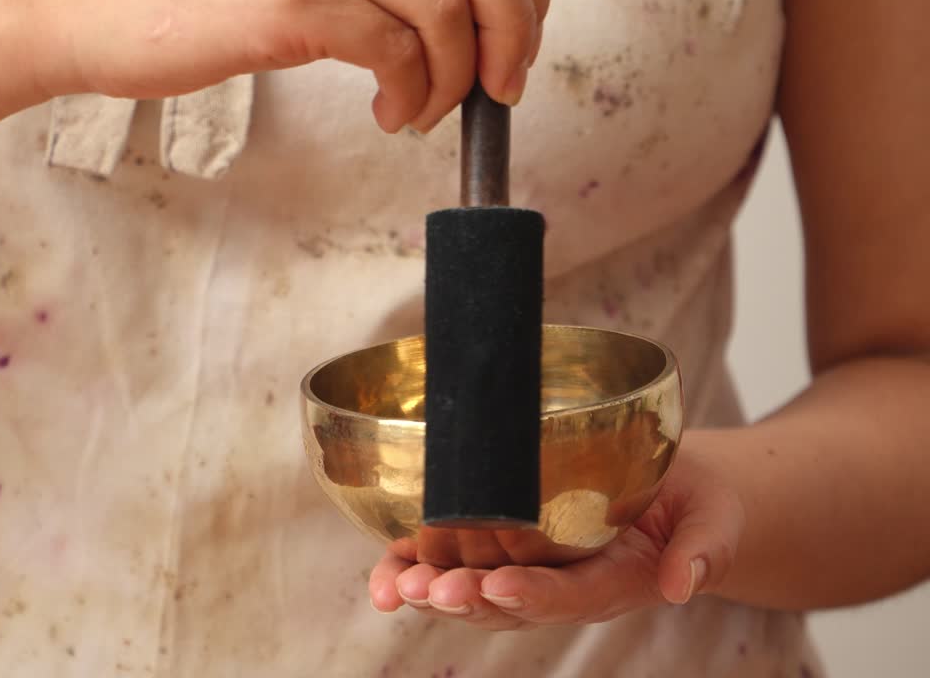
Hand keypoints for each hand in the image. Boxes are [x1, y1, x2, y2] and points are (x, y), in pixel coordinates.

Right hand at [23, 0, 550, 131]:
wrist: (94, 7)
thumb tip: (470, 11)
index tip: (514, 42)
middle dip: (513, 33)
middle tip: (501, 86)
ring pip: (450, 10)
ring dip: (456, 79)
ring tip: (424, 111)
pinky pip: (396, 52)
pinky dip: (412, 95)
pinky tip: (391, 115)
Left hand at [367, 448, 744, 629]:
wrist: (675, 495)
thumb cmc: (696, 503)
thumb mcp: (715, 520)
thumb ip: (705, 550)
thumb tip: (684, 585)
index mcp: (614, 582)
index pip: (571, 596)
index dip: (534, 595)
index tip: (499, 585)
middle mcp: (563, 585)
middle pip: (509, 604)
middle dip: (466, 598)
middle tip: (430, 589)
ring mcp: (530, 569)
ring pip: (473, 592)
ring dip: (431, 590)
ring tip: (394, 587)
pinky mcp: (504, 547)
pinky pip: (455, 565)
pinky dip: (415, 569)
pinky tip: (383, 577)